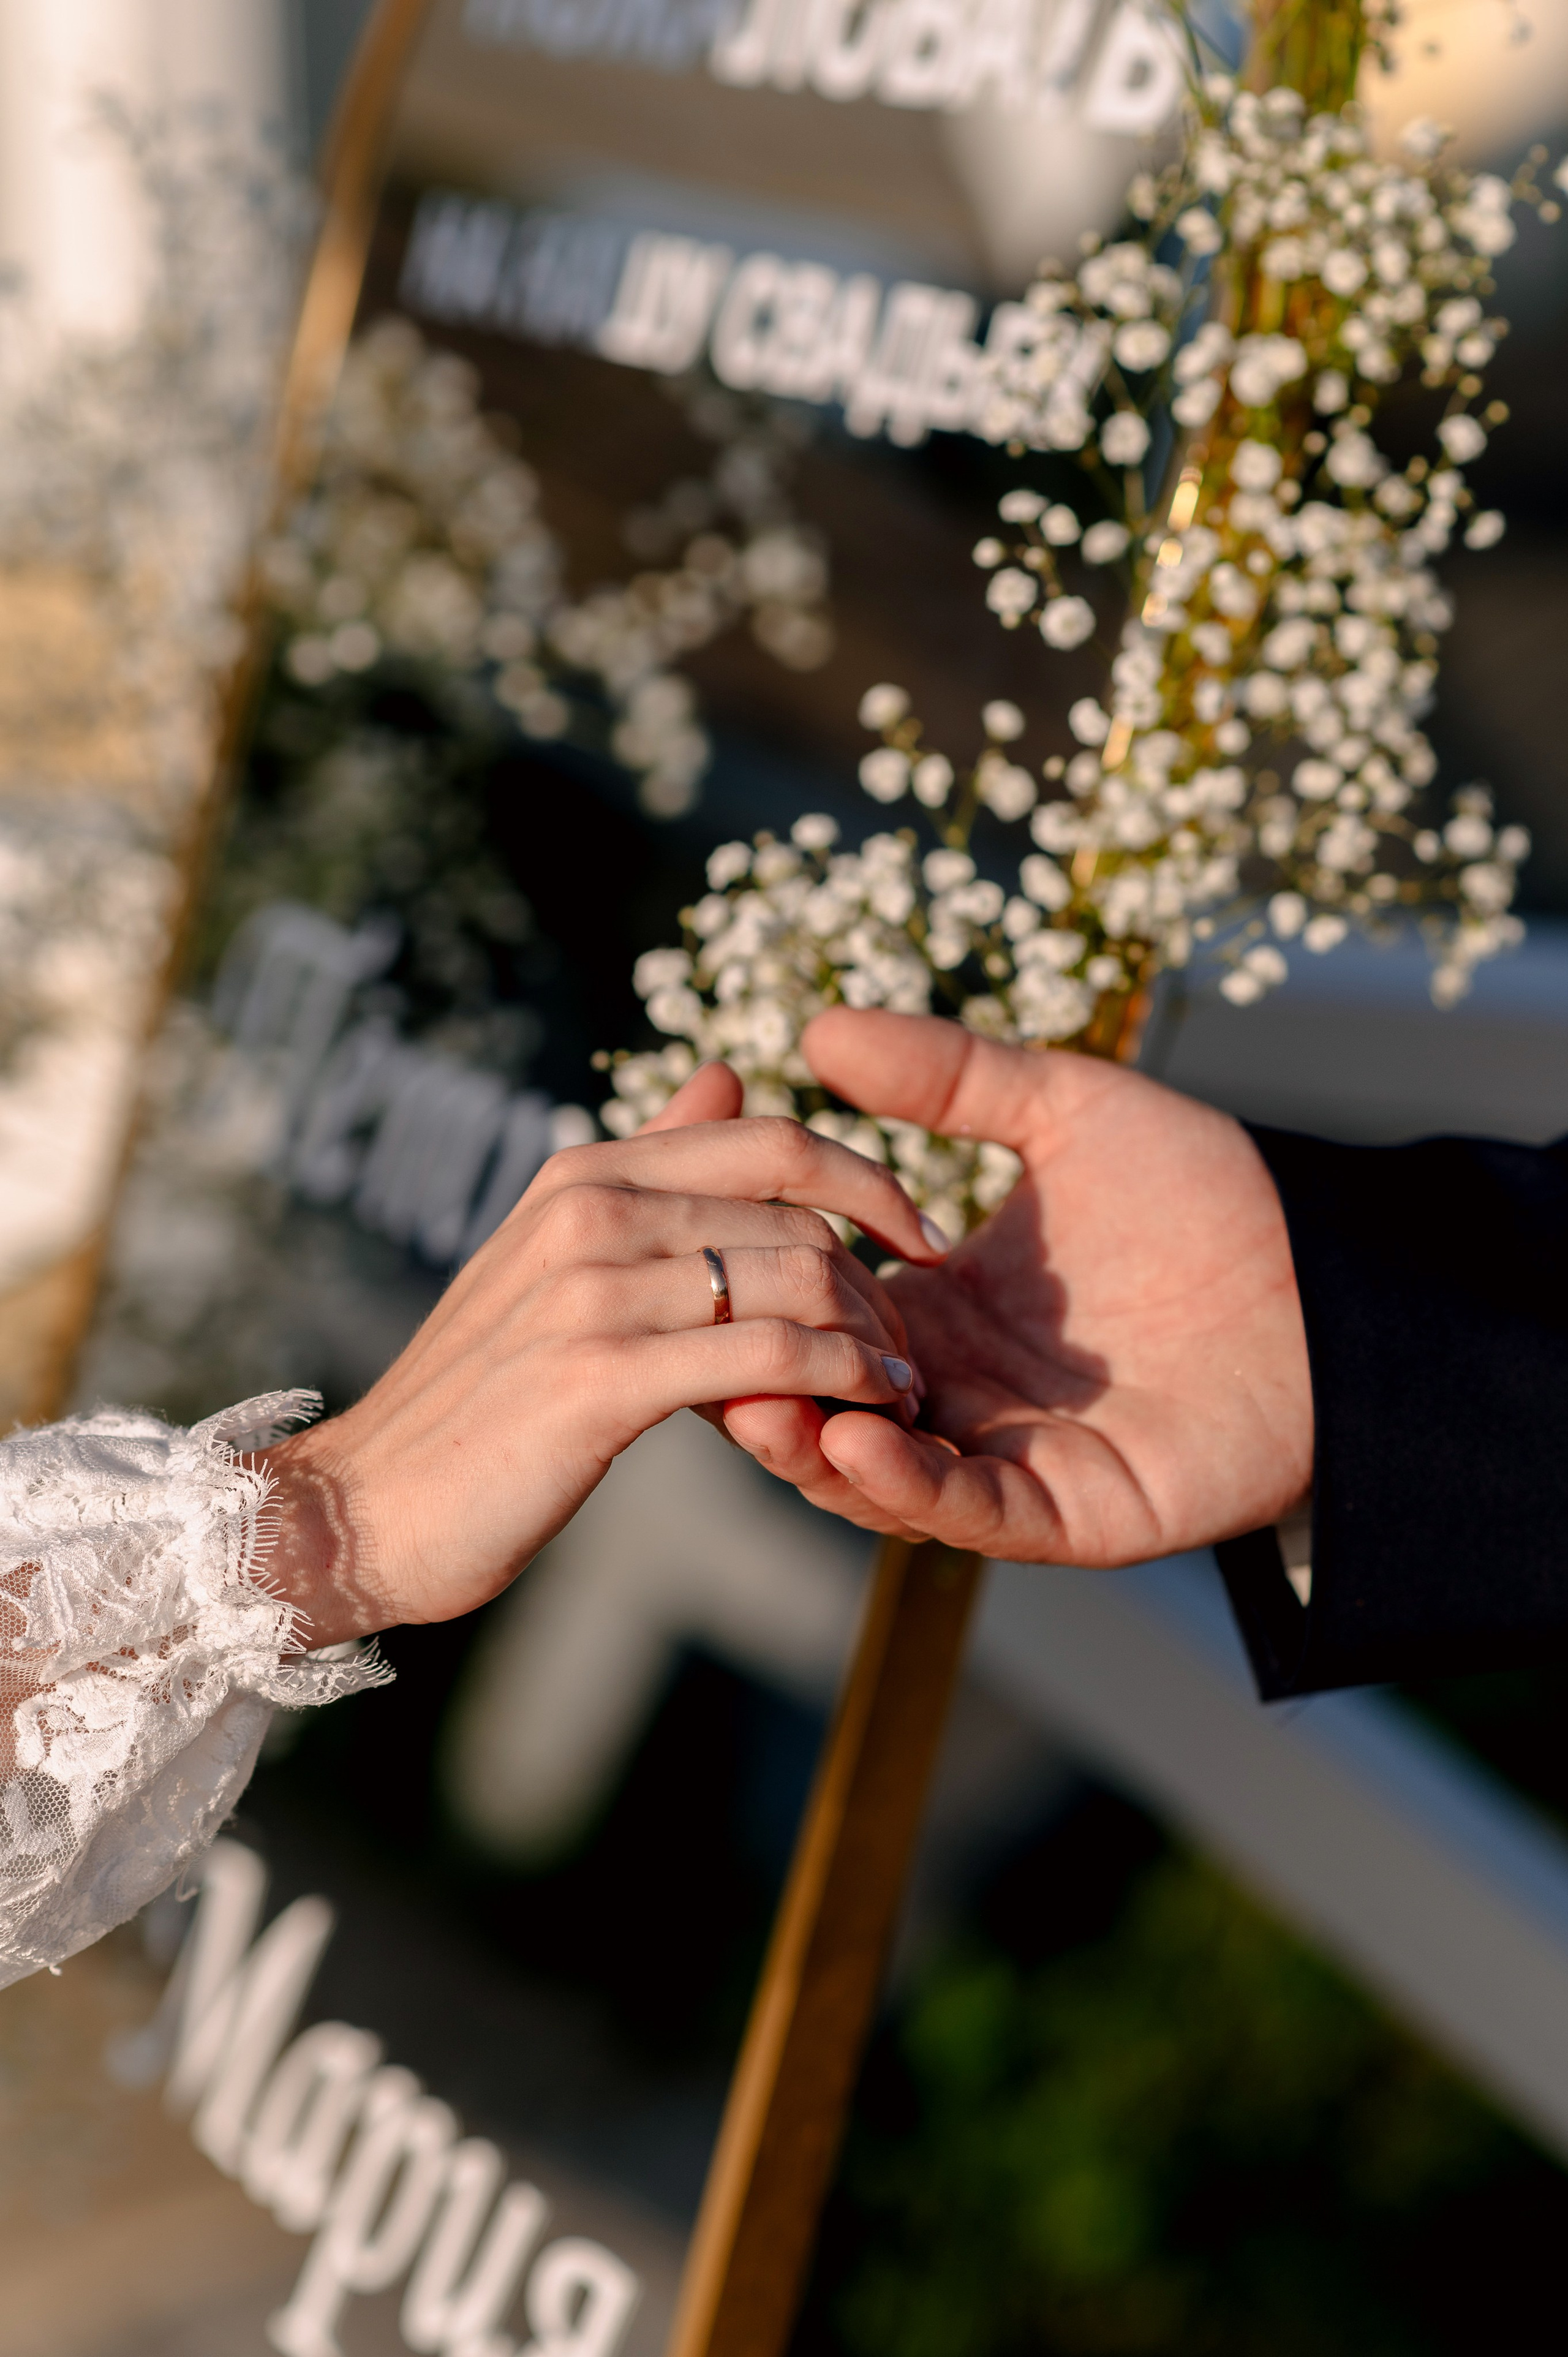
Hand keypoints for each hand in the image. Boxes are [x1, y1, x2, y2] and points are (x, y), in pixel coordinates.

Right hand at [261, 1062, 945, 1643]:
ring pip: (793, 1277)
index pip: (770, 1138)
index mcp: (586, 1172)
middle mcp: (590, 1209)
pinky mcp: (600, 1379)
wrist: (369, 1504)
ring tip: (901, 1387)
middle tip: (909, 1343)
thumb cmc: (482, 1393)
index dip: (870, 1177)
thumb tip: (725, 1071)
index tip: (923, 1236)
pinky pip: (765, 1357)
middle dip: (879, 1276)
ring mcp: (592, 1291)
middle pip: (797, 1209)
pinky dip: (839, 1379)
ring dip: (869, 1335)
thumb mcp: (556, 1256)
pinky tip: (870, 1410)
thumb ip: (651, 1166)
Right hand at [718, 1009, 1312, 1565]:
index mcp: (934, 1305)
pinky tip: (852, 1439)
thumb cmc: (1206, 1194)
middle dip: (751, 1382)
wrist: (1330, 1277)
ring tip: (750, 1403)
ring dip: (805, 1447)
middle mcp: (953, 1391)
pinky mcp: (1065, 1510)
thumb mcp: (1064, 1110)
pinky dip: (902, 1483)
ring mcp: (1003, 1456)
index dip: (747, 1291)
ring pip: (872, 1474)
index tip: (684, 1249)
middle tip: (684, 1345)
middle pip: (817, 1400)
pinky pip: (964, 1508)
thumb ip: (949, 1076)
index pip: (806, 1309)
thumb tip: (816, 1027)